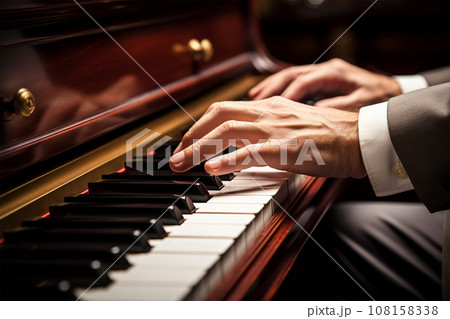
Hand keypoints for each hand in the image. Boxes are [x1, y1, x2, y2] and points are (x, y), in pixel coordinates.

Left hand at [170, 96, 365, 177]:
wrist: (359, 138)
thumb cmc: (327, 135)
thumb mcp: (290, 125)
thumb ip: (264, 131)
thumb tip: (238, 144)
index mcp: (269, 107)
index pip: (224, 110)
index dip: (200, 125)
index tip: (187, 142)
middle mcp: (269, 113)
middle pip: (218, 115)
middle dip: (192, 135)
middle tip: (177, 155)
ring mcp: (277, 129)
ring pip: (227, 132)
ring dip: (199, 148)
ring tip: (182, 164)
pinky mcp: (287, 149)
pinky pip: (250, 153)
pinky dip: (227, 160)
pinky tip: (211, 168)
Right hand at [249, 58, 401, 110]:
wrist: (393, 95)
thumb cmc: (381, 100)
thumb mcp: (363, 104)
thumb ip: (339, 106)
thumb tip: (317, 110)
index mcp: (335, 73)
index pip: (304, 81)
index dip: (286, 94)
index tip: (272, 107)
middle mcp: (326, 69)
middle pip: (291, 74)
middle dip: (270, 86)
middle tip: (255, 99)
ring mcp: (323, 74)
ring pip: (290, 76)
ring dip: (272, 86)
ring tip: (254, 97)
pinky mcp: (322, 81)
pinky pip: (296, 83)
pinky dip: (281, 90)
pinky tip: (270, 98)